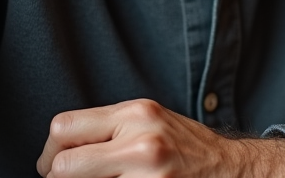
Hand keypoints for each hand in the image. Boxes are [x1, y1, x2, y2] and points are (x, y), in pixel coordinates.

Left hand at [36, 98, 284, 177]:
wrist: (234, 171)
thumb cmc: (189, 150)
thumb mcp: (151, 122)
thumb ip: (111, 128)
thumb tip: (62, 148)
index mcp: (137, 113)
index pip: (64, 128)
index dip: (51, 152)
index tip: (54, 165)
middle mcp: (141, 139)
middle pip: (63, 164)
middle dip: (57, 176)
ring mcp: (148, 174)